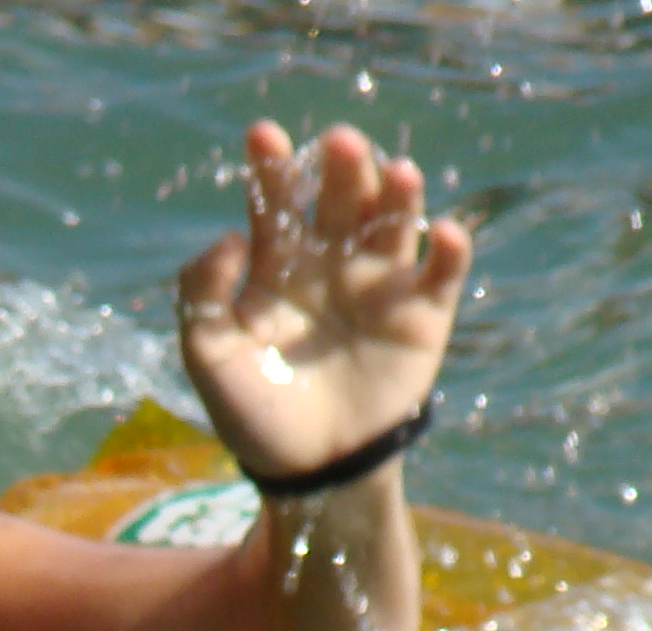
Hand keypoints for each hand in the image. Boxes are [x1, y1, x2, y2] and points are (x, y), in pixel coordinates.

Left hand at [176, 122, 470, 486]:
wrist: (309, 473)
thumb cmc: (253, 414)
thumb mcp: (209, 356)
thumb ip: (202, 295)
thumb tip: (228, 238)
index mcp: (279, 265)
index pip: (276, 202)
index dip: (272, 167)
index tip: (262, 136)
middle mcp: (332, 262)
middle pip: (342, 199)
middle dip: (342, 168)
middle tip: (339, 145)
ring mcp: (381, 284)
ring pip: (395, 221)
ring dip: (398, 193)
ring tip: (395, 173)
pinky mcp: (423, 314)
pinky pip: (442, 271)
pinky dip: (450, 248)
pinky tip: (444, 232)